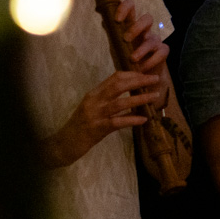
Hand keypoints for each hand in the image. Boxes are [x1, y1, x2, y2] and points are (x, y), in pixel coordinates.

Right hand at [45, 70, 159, 167]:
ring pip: (120, 103)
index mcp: (93, 94)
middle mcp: (93, 101)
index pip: (114, 78)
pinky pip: (117, 122)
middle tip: (155, 79)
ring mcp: (95, 115)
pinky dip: (131, 119)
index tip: (146, 74)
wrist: (64, 144)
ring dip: (139, 99)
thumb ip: (108, 99)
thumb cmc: (81, 126)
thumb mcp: (93, 108)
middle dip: (139, 81)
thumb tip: (130, 91)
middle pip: (118, 86)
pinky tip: (144, 119)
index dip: (132, 74)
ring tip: (155, 96)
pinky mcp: (97, 129)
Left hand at [116, 0, 168, 106]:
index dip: (125, 8)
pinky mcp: (162, 51)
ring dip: (142, 49)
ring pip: (153, 38)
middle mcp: (145, 31)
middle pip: (147, 18)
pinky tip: (143, 68)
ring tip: (133, 59)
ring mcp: (155, 41)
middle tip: (126, 39)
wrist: (138, 76)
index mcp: (131, 25)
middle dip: (137, 27)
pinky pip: (161, 52)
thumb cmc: (125, 57)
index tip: (117, 19)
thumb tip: (104, 20)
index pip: (131, 7)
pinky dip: (151, 60)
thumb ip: (112, 33)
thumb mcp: (116, 44)